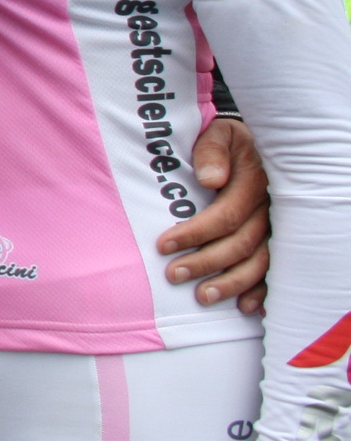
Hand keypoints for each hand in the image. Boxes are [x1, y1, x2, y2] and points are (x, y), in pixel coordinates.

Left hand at [157, 116, 269, 314]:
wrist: (255, 145)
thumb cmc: (228, 141)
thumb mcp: (219, 134)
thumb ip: (212, 152)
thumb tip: (210, 179)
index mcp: (253, 183)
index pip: (225, 216)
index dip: (194, 233)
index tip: (163, 245)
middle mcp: (268, 210)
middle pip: (240, 244)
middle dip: (206, 263)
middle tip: (174, 275)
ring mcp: (275, 228)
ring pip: (257, 262)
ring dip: (231, 283)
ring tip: (202, 297)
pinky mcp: (277, 240)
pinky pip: (274, 271)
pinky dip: (261, 290)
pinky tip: (244, 307)